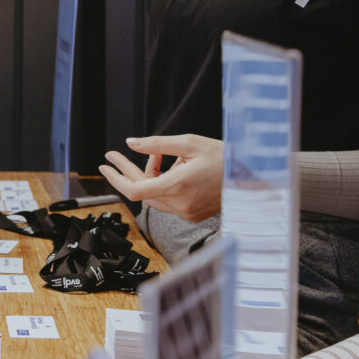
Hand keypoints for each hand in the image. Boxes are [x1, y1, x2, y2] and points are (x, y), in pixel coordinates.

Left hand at [98, 133, 223, 220]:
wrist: (254, 178)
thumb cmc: (224, 157)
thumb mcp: (190, 143)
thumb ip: (157, 144)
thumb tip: (131, 143)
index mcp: (178, 186)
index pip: (135, 190)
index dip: (116, 178)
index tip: (105, 166)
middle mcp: (180, 204)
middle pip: (142, 192)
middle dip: (128, 172)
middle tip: (114, 157)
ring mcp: (187, 213)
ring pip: (154, 196)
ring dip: (148, 177)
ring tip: (158, 156)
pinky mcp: (192, 215)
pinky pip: (168, 201)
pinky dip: (162, 185)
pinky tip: (171, 167)